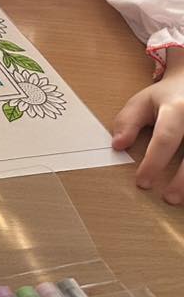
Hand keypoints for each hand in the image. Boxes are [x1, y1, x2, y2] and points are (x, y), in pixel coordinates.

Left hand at [112, 63, 183, 203]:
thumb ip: (127, 122)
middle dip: (182, 180)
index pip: (165, 138)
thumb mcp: (142, 102)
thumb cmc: (167, 97)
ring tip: (182, 199)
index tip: (142, 182)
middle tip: (168, 198)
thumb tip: (118, 145)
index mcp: (177, 108)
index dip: (154, 162)